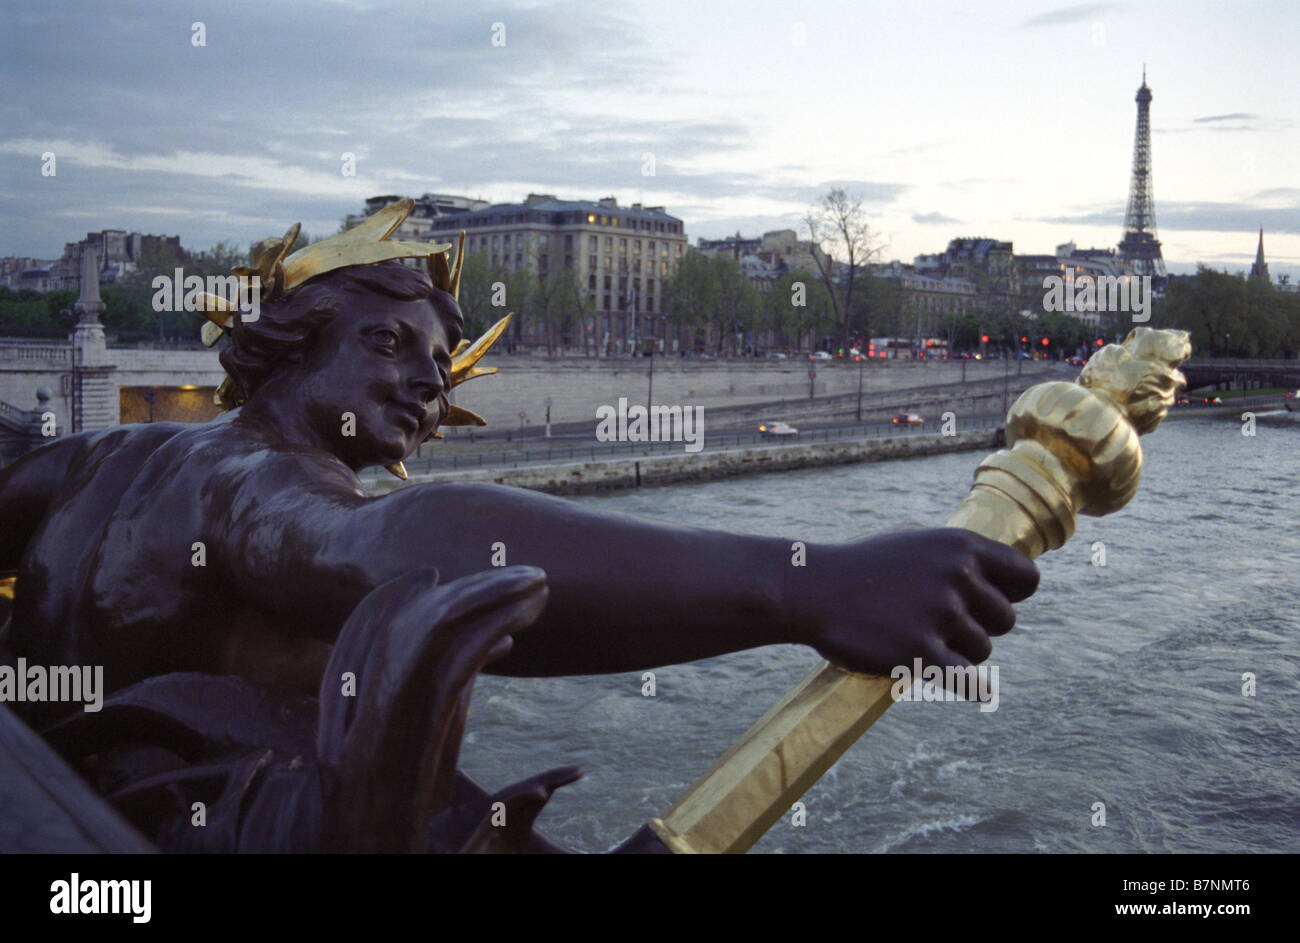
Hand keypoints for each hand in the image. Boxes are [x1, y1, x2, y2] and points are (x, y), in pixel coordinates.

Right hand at [799, 528, 1038, 684]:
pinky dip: (973, 688)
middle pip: (1005, 620)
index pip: (1025, 579)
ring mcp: (939, 615)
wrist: (812, 589)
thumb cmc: (863, 567)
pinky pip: (969, 680)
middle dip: (979, 626)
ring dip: (959, 652)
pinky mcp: (920, 653)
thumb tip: (1003, 572)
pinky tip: (975, 690)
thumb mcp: (915, 544)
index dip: (1012, 595)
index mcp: (960, 546)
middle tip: (941, 625)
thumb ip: (959, 557)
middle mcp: (956, 577)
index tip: (991, 604)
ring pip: (982, 650)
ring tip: (920, 639)